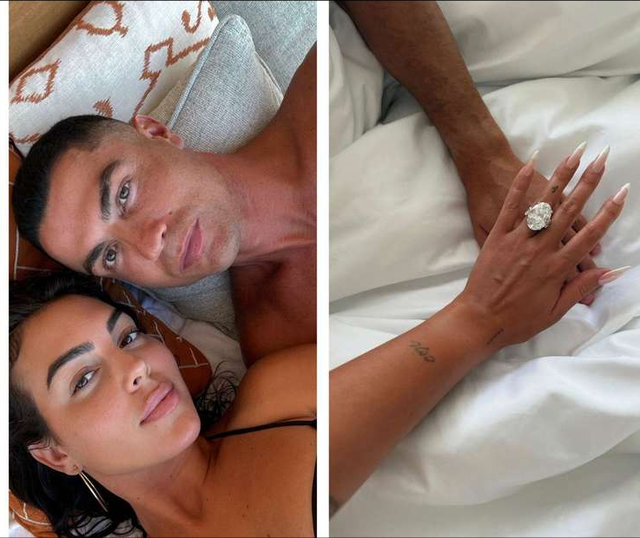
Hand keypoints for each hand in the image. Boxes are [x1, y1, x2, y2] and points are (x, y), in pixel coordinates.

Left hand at [457, 147, 627, 348]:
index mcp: (557, 268)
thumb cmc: (517, 320)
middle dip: (588, 183)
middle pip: (570, 211)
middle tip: (603, 160)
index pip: (589, 235)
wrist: (478, 320)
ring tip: (576, 154)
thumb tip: (610, 272)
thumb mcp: (554, 311)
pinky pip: (510, 207)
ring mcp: (518, 240)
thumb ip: (581, 288)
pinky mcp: (496, 237)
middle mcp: (540, 249)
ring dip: (561, 177)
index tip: (622, 192)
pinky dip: (520, 185)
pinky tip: (531, 164)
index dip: (608, 212)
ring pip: (544, 204)